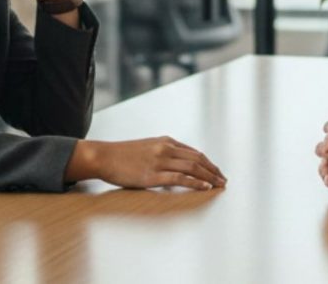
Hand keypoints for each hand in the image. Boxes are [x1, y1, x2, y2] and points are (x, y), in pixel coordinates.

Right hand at [67, 137, 226, 190]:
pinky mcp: (152, 175)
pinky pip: (179, 178)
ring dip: (209, 177)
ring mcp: (159, 161)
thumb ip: (164, 153)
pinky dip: (195, 182)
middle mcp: (166, 148)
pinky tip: (205, 187)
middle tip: (224, 180)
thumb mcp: (147, 147)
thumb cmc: (123, 155)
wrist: (103, 156)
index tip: (217, 171)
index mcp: (166, 141)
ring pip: (192, 168)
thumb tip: (177, 165)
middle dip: (213, 170)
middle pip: (197, 159)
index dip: (208, 163)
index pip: (194, 152)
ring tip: (219, 185)